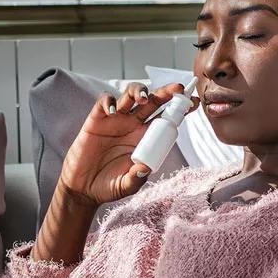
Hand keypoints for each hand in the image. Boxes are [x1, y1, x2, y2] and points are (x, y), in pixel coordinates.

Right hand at [58, 82, 199, 205]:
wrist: (83, 188)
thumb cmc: (109, 186)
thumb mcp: (126, 186)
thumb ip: (136, 179)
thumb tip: (145, 168)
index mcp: (146, 138)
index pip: (167, 118)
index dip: (180, 108)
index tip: (195, 102)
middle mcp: (133, 125)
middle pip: (153, 101)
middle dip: (166, 92)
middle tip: (177, 89)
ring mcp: (115, 120)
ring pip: (130, 94)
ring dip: (138, 91)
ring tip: (143, 98)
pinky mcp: (96, 119)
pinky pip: (104, 102)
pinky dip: (109, 102)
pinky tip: (113, 111)